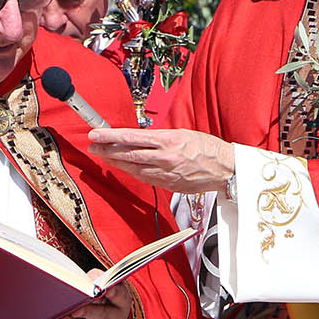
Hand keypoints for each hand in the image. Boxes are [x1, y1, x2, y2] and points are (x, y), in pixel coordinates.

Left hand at [60, 280, 131, 318]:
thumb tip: (83, 282)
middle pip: (103, 316)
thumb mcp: (102, 281)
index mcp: (122, 300)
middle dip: (88, 312)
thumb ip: (96, 280)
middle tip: (75, 310)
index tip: (108, 289)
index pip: (121, 296)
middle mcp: (117, 318)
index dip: (115, 293)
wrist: (104, 305)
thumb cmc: (101, 289)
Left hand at [88, 128, 234, 193]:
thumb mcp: (183, 133)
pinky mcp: (167, 185)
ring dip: (115, 162)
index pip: (131, 137)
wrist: (225, 169)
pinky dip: (131, 171)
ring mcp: (165, 174)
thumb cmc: (207, 148)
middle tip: (93, 146)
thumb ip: (160, 137)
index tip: (96, 134)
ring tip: (103, 156)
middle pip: (127, 154)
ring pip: (132, 168)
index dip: (110, 136)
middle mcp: (164, 158)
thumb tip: (139, 137)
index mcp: (168, 141)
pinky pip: (144, 178)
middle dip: (107, 150)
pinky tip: (123, 167)